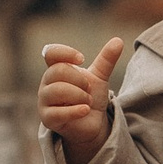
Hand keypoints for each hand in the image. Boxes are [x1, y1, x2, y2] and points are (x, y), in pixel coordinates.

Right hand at [40, 38, 124, 163]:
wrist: (91, 123)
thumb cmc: (90, 97)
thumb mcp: (99, 77)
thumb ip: (106, 60)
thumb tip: (118, 40)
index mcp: (55, 69)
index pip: (50, 53)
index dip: (65, 53)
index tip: (82, 59)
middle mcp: (46, 84)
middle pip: (57, 71)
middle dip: (79, 80)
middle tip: (88, 89)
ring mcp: (44, 101)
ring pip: (57, 91)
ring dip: (79, 95)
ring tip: (88, 101)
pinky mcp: (47, 119)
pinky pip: (58, 113)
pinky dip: (75, 110)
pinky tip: (86, 110)